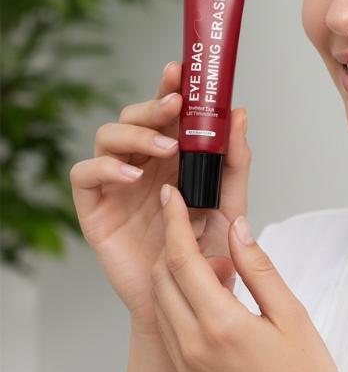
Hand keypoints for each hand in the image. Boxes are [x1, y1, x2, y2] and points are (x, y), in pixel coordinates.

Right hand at [69, 60, 250, 335]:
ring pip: (107, 136)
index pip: (167, 113)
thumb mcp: (230, 202)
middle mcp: (143, 162)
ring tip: (164, 148)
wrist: (190, 299)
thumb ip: (234, 160)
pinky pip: (85, 174)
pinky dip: (105, 167)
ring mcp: (117, 182)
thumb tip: (238, 114)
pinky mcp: (95, 207)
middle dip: (154, 106)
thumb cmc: (209, 251)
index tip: (181, 72)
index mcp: (174, 156)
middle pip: (135, 116)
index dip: (170, 88)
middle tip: (176, 107)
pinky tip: (133, 176)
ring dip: (134, 133)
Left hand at [151, 182, 347, 371]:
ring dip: (172, 271)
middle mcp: (194, 345)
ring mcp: (187, 363)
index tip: (172, 196)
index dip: (175, 223)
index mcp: (221, 326)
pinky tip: (206, 289)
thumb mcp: (291, 314)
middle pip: (163, 278)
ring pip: (161, 301)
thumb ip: (259, 268)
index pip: (184, 261)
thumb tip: (237, 228)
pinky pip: (170, 325)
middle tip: (190, 218)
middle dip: (170, 242)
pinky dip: (177, 298)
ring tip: (202, 251)